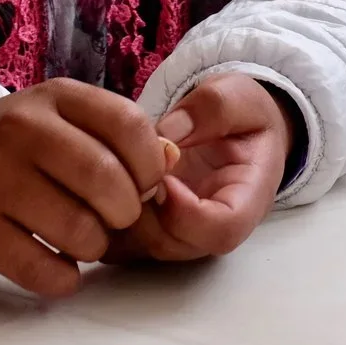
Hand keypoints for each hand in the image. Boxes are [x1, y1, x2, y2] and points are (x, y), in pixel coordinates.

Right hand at [0, 79, 170, 297]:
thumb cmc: (17, 145)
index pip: (128, 124)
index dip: (151, 164)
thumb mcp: (63, 119)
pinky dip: (63, 278)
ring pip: (79, 231)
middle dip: (126, 212)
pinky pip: (42, 270)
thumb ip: (117, 136)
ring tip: (83, 239)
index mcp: (54, 97)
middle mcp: (21, 130)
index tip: (144, 183)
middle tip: (115, 218)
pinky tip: (59, 266)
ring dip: (95, 247)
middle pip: (107, 181)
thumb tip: (171, 162)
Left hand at [105, 74, 293, 263]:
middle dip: (142, 208)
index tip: (164, 175)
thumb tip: (167, 133)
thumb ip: (212, 108)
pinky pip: (116, 242)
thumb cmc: (241, 117)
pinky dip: (99, 216)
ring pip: (137, 248)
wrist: (234, 131)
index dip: (186, 211)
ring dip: (116, 210)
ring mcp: (178, 236)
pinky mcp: (148, 234)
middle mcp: (211, 229)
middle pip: (173, 245)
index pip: (222, 229)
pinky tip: (102, 178)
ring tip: (115, 167)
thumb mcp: (238, 96)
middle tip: (128, 166)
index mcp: (246, 199)